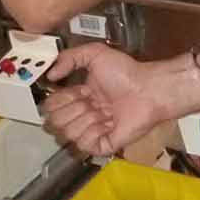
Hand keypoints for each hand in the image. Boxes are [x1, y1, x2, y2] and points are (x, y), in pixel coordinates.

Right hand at [41, 44, 168, 154]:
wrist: (149, 90)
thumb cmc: (128, 73)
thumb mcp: (95, 54)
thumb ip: (69, 58)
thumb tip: (50, 75)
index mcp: (80, 96)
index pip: (52, 106)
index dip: (61, 99)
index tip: (79, 90)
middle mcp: (85, 115)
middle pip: (55, 122)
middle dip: (72, 109)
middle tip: (91, 101)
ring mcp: (95, 131)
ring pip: (68, 134)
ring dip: (84, 119)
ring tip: (102, 111)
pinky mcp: (105, 144)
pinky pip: (84, 145)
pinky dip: (92, 133)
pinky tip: (106, 123)